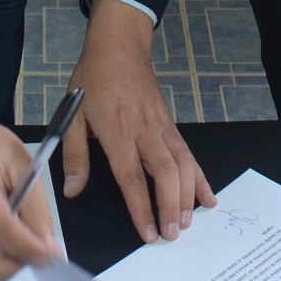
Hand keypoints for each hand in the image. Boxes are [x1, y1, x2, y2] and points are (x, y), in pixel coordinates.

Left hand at [62, 0, 214, 243]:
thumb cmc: (92, 80)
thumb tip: (72, 191)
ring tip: (188, 221)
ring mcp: (162, 128)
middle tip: (173, 234)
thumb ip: (75, 155)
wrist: (118, 47)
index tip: (148, 233)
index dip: (141, 207)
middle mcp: (144, 132)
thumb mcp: (72, 115)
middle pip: (164, 174)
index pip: (131, 177)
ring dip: (188, 195)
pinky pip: (188, 153)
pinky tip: (208, 196)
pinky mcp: (170, 125)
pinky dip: (200, 176)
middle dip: (171, 206)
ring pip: (182, 164)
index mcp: (117, 132)